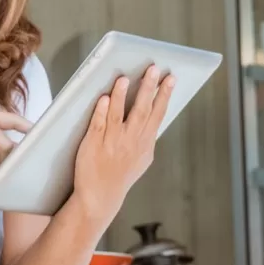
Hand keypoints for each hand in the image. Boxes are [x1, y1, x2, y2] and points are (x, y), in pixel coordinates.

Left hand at [71, 66, 175, 223]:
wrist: (100, 196)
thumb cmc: (121, 175)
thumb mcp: (143, 158)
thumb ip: (148, 137)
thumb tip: (155, 114)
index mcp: (145, 142)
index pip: (157, 113)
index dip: (165, 94)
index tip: (170, 78)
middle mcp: (131, 140)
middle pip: (141, 109)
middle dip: (149, 88)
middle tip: (153, 68)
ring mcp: (112, 141)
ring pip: (118, 113)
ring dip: (122, 95)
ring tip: (125, 78)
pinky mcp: (93, 142)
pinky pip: (98, 122)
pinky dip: (101, 110)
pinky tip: (104, 97)